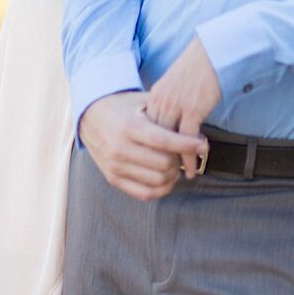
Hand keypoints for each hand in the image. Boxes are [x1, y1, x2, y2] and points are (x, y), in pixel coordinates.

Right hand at [79, 91, 206, 200]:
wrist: (90, 115)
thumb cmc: (123, 106)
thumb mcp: (141, 101)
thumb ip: (165, 111)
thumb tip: (194, 125)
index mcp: (129, 127)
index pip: (164, 141)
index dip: (187, 144)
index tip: (203, 145)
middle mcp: (120, 149)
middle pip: (164, 164)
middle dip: (181, 159)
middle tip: (187, 152)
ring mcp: (115, 166)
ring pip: (157, 181)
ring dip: (174, 174)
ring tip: (177, 163)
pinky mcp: (113, 179)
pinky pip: (144, 193)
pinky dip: (162, 188)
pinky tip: (168, 177)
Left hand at [144, 38, 221, 178]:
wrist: (211, 53)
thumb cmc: (196, 67)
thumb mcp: (174, 84)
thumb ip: (167, 101)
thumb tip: (168, 121)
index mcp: (155, 95)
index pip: (147, 128)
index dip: (151, 146)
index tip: (155, 160)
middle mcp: (161, 101)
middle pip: (154, 138)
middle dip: (159, 157)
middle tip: (166, 174)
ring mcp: (175, 106)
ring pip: (169, 142)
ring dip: (174, 162)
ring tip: (180, 176)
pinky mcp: (192, 110)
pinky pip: (187, 140)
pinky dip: (189, 157)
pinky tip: (193, 168)